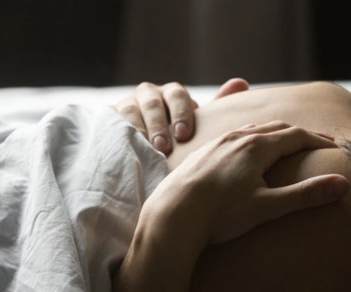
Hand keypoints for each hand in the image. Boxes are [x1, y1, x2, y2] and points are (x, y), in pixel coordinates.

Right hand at [114, 78, 249, 154]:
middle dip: (159, 124)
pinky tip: (126, 149)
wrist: (141, 149)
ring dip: (138, 130)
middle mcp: (149, 95)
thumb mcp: (194, 125)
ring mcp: (127, 105)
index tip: (184, 134)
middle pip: (153, 102)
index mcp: (172, 95)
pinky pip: (113, 123)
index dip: (181, 113)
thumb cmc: (175, 137)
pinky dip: (119, 134)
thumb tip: (241, 83)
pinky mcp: (109, 118)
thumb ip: (216, 107)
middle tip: (164, 146)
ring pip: (130, 110)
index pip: (178, 96)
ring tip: (145, 150)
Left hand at [143, 121, 349, 244]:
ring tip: (288, 140)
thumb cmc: (220, 215)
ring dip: (276, 132)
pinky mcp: (202, 153)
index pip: (298, 136)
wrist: (173, 214)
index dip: (319, 141)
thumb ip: (305, 195)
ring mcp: (217, 143)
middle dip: (301, 133)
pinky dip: (252, 137)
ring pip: (253, 129)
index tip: (335, 148)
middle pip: (277, 127)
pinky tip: (247, 149)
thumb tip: (343, 184)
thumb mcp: (268, 207)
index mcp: (257, 147)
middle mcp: (237, 137)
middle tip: (320, 140)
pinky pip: (233, 136)